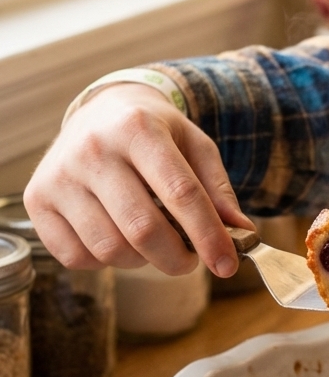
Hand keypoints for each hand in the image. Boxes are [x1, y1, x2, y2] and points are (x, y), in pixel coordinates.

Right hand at [24, 84, 253, 276]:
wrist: (100, 111)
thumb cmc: (154, 133)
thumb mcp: (194, 146)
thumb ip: (218, 190)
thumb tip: (241, 233)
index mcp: (138, 128)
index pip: (180, 193)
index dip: (208, 235)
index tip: (227, 265)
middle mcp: (93, 149)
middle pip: (142, 229)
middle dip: (177, 258)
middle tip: (190, 259)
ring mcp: (59, 175)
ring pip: (109, 249)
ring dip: (142, 260)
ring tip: (153, 241)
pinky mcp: (38, 200)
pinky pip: (77, 257)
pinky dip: (104, 261)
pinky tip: (116, 235)